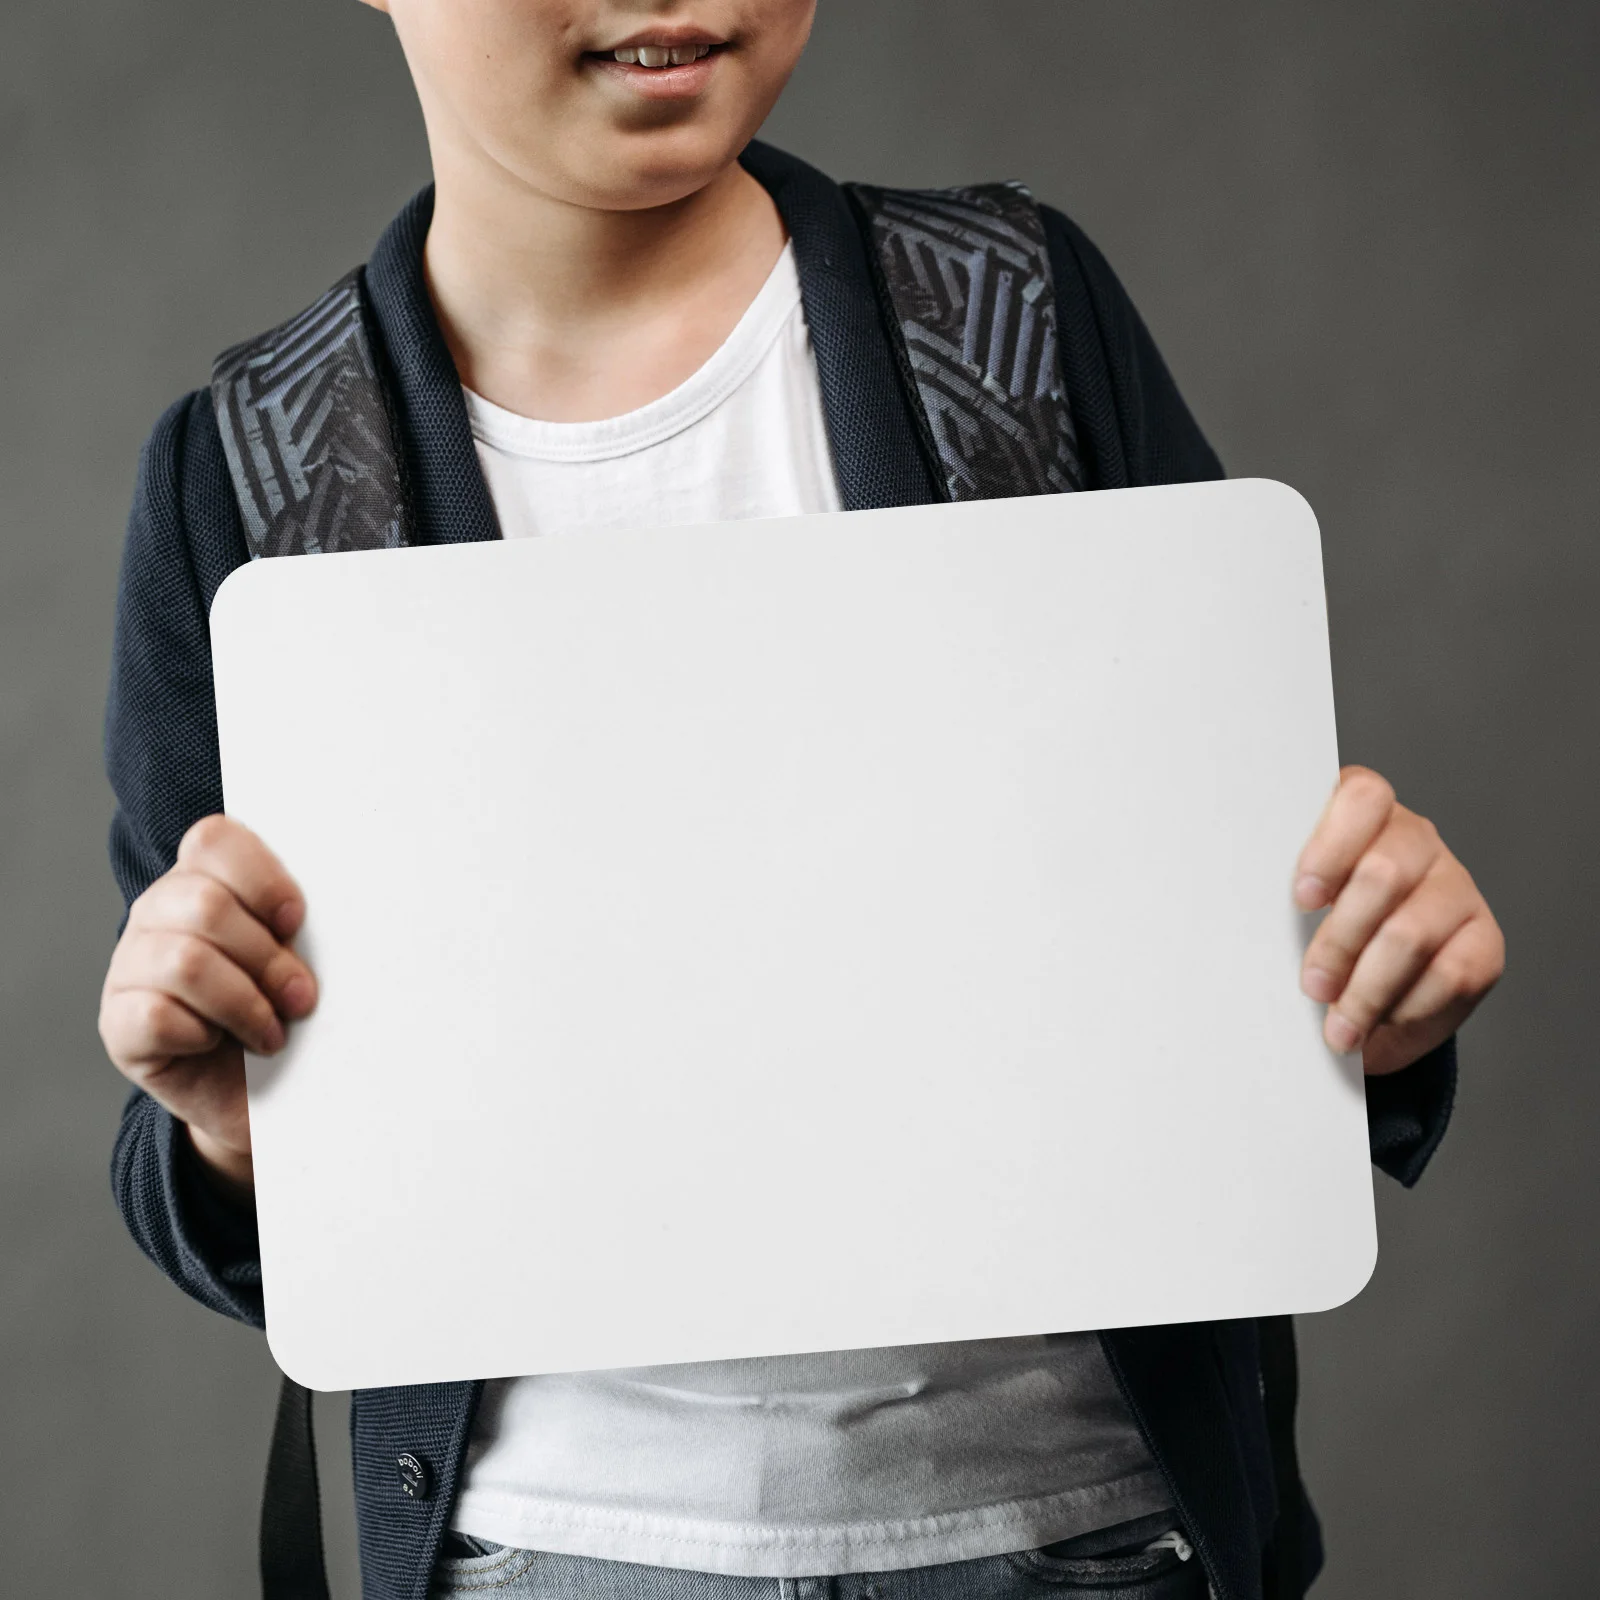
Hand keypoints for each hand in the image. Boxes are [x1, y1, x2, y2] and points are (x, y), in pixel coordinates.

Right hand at [98, 814, 317, 1196]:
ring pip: (184, 961)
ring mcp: (130, 966)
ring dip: (244, 1002)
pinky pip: (156, 1016)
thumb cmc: (289, 1012)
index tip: (298, 921)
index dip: (261, 878)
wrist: (263, 1096)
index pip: (215, 839)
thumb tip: (338, 920)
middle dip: (267, 956)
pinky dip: (201, 1033)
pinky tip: (218, 1043)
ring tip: (272, 1032)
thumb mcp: (305, 960)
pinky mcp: (118, 1023)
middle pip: (205, 904)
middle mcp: (159, 913)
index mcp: (205, 879)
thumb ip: (304, 927)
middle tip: (302, 997)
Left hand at [1294, 766, 1503, 1074]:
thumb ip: (1281, 899)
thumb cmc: (1315, 933)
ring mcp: (1455, 887)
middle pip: (1383, 874)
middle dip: (1340, 940)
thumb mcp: (1292, 909)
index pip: (1362, 797)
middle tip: (1313, 986)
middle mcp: (1415, 840)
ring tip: (1338, 1027)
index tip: (1302, 897)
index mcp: (1363, 816)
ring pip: (1410, 933)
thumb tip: (1239, 923)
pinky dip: (1406, 1009)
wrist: (1369, 990)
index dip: (1331, 846)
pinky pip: (1448, 975)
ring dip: (1367, 989)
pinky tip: (1379, 1026)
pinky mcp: (1484, 940)